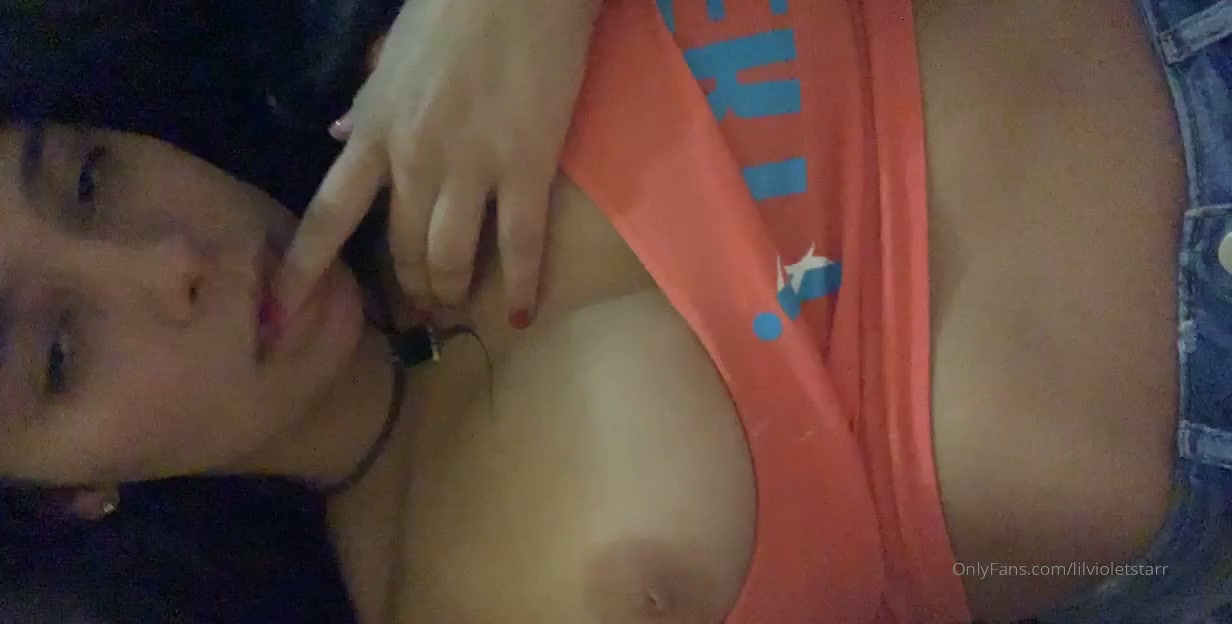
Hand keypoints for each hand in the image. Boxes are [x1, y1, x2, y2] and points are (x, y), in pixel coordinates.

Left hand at [275, 0, 600, 327]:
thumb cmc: (453, 10)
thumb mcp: (390, 58)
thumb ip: (367, 105)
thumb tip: (340, 138)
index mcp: (375, 132)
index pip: (327, 216)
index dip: (302, 273)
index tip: (279, 317)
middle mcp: (413, 160)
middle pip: (400, 249)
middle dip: (408, 287)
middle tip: (421, 304)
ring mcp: (470, 168)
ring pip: (450, 257)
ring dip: (451, 290)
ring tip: (459, 302)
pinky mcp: (525, 168)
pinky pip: (520, 246)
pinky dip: (519, 287)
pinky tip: (520, 315)